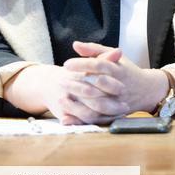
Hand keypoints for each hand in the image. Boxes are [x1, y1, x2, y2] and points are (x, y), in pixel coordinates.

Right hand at [7, 62, 126, 125]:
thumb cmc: (74, 72)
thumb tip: (119, 51)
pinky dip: (95, 123)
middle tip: (126, 107)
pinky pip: (81, 122)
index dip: (110, 85)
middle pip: (93, 99)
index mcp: (77, 75)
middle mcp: (70, 90)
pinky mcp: (63, 115)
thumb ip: (104, 58)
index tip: (123, 89)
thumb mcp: (88, 63)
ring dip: (105, 116)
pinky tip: (108, 120)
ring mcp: (67, 104)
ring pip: (88, 114)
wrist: (48, 84)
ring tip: (120, 114)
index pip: (95, 80)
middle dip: (111, 105)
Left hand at [62, 41, 168, 119]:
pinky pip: (97, 118)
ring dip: (79, 101)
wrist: (147, 90)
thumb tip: (75, 44)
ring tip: (62, 97)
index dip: (83, 64)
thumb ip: (95, 50)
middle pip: (98, 83)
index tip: (66, 64)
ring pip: (97, 103)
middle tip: (61, 80)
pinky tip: (67, 115)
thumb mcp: (115, 57)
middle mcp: (119, 85)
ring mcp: (118, 101)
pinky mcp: (114, 114)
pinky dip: (81, 118)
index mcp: (119, 70)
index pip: (100, 64)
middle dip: (78, 82)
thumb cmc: (126, 70)